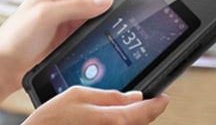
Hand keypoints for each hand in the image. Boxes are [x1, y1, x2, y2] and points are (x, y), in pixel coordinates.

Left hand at [0, 0, 112, 75]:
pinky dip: (90, 44)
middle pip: (91, 9)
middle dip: (99, 20)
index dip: (102, 4)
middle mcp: (58, 5)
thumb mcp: (46, 15)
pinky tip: (94, 50)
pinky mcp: (63, 41)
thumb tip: (106, 0)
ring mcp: (61, 24)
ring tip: (103, 43)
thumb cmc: (16, 38)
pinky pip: (84, 39)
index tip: (117, 16)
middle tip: (112, 32)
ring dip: (95, 34)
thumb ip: (76, 6)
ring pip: (89, 26)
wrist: (4, 67)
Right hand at [21, 87, 168, 124]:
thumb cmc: (52, 120)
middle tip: (143, 101)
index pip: (148, 111)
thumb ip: (110, 95)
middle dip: (146, 112)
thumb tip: (135, 96)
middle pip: (142, 123)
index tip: (163, 97)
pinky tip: (109, 120)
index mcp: (114, 119)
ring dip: (132, 119)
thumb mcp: (79, 94)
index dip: (159, 103)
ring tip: (123, 110)